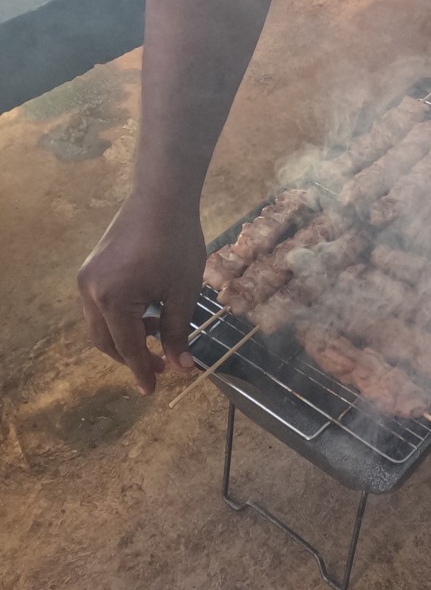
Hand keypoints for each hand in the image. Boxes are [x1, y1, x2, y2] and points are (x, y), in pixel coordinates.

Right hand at [77, 190, 205, 394]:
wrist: (161, 198)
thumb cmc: (177, 243)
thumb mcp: (183, 292)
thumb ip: (177, 332)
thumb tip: (180, 366)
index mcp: (112, 300)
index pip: (127, 347)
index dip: (142, 370)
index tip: (152, 391)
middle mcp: (90, 291)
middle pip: (106, 340)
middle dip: (132, 357)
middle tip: (162, 365)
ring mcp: (87, 279)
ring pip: (101, 324)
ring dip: (127, 337)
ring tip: (160, 334)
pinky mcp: (92, 269)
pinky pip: (101, 306)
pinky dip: (121, 318)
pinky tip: (149, 312)